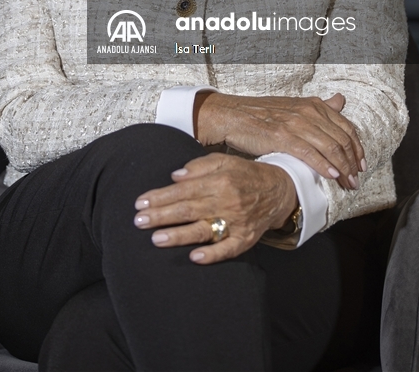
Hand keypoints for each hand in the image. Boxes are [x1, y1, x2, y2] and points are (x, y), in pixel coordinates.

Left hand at [134, 153, 296, 263]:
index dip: (161, 196)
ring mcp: (237, 222)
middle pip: (189, 210)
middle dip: (161, 216)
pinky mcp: (246, 239)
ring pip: (204, 230)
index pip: (184, 189)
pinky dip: (212, 254)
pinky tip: (194, 257)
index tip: (141, 202)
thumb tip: (175, 177)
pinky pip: (228, 249)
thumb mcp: (224, 160)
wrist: (279, 190)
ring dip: (179, 235)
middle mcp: (227, 201)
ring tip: (156, 239)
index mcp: (220, 180)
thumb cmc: (245, 174)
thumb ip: (199, 166)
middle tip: (139, 221)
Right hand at [196, 91, 365, 189]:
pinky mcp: (282, 136)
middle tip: (356, 180)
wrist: (232, 115)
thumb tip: (340, 101)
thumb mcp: (295, 105)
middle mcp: (308, 112)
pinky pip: (310, 154)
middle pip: (342, 140)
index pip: (346, 127)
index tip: (361, 165)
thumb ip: (320, 107)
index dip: (357, 148)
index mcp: (313, 104)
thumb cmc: (262, 114)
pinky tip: (331, 176)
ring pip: (330, 148)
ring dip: (343, 169)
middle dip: (353, 163)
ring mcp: (296, 123)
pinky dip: (324, 166)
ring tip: (347, 184)